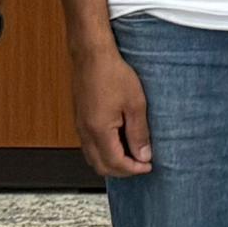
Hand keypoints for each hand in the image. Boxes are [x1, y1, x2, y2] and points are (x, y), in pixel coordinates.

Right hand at [74, 49, 153, 179]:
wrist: (92, 55)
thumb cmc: (112, 73)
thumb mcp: (135, 104)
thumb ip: (139, 133)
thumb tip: (143, 155)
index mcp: (99, 130)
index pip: (115, 163)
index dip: (134, 169)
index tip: (148, 166)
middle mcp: (85, 132)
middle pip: (100, 167)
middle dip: (122, 171)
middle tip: (141, 164)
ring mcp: (80, 126)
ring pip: (92, 158)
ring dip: (111, 162)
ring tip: (132, 155)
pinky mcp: (80, 119)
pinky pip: (89, 146)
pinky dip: (103, 152)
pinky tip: (118, 142)